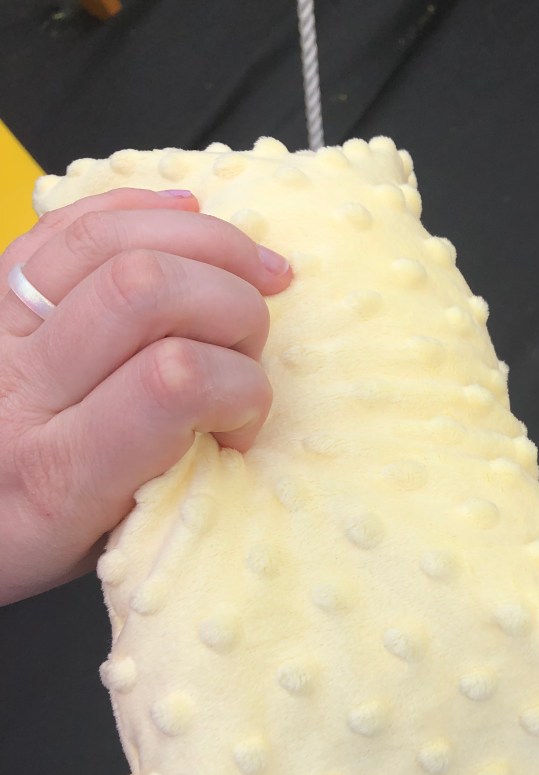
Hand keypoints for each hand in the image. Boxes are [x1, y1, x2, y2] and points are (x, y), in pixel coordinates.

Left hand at [0, 187, 291, 605]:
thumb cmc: (22, 537)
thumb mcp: (105, 543)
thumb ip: (172, 482)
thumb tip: (237, 419)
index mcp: (57, 475)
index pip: (172, 381)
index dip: (240, 388)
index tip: (243, 426)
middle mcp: (18, 386)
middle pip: (145, 291)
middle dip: (234, 309)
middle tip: (248, 353)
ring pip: (110, 238)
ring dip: (208, 242)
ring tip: (257, 271)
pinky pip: (71, 218)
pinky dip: (144, 208)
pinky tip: (188, 219)